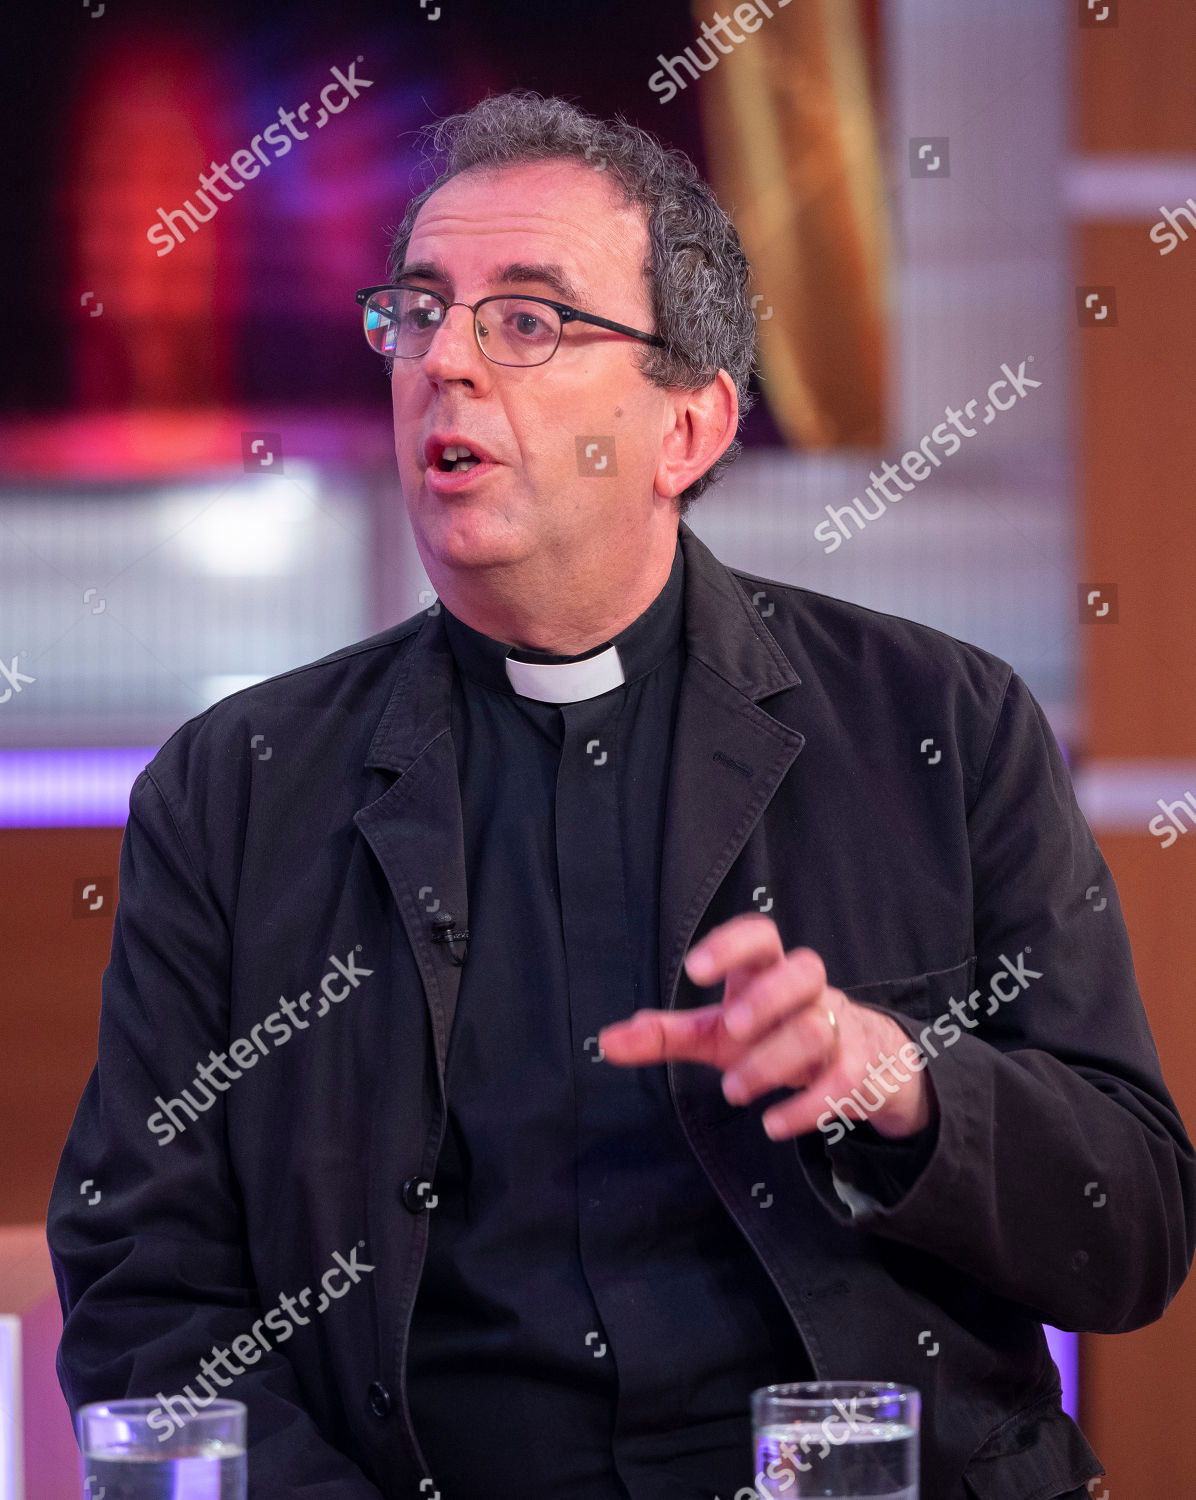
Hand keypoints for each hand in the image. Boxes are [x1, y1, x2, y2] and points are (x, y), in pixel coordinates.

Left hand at [597, 913, 936, 1141]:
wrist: (864, 1063)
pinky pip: (843, 1080)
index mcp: (769, 973)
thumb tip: (606, 1041)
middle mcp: (809, 993)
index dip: (731, 945)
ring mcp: (840, 1028)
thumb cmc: (775, 1036)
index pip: (760, 937)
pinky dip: (807, 1106)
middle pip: (805, 969)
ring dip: (774, 1061)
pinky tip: (773, 1124)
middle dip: (767, 998)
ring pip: (819, 1029)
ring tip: (734, 1090)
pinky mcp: (859, 1069)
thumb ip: (666, 1035)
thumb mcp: (717, 1035)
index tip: (695, 969)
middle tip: (730, 1029)